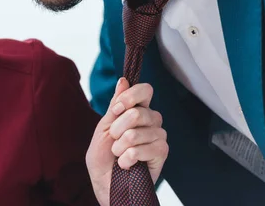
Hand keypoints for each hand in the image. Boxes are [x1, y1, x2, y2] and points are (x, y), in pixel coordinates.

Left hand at [85, 78, 167, 205]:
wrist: (104, 184)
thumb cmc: (102, 157)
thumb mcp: (104, 128)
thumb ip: (115, 106)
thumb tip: (123, 81)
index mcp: (136, 110)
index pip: (145, 90)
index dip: (129, 97)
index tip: (115, 110)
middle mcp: (151, 121)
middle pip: (139, 112)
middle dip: (118, 128)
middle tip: (114, 140)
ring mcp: (158, 136)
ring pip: (138, 131)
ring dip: (120, 146)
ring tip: (118, 155)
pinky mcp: (162, 153)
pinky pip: (145, 148)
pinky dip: (128, 157)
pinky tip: (126, 164)